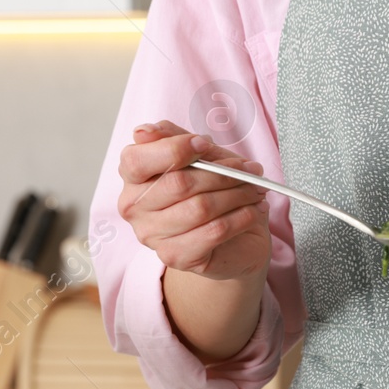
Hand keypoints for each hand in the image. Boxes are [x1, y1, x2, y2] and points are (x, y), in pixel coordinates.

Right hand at [116, 120, 271, 280]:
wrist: (231, 240)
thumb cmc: (212, 191)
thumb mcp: (199, 156)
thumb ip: (174, 138)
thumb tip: (145, 131)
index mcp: (132, 177)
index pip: (136, 160)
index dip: (174, 149)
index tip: (205, 144)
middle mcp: (134, 207)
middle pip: (177, 183)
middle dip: (222, 172)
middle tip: (249, 169)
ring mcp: (152, 236)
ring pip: (200, 207)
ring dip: (237, 194)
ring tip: (256, 189)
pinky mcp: (176, 257)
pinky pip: (214, 231)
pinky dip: (240, 217)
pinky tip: (253, 210)